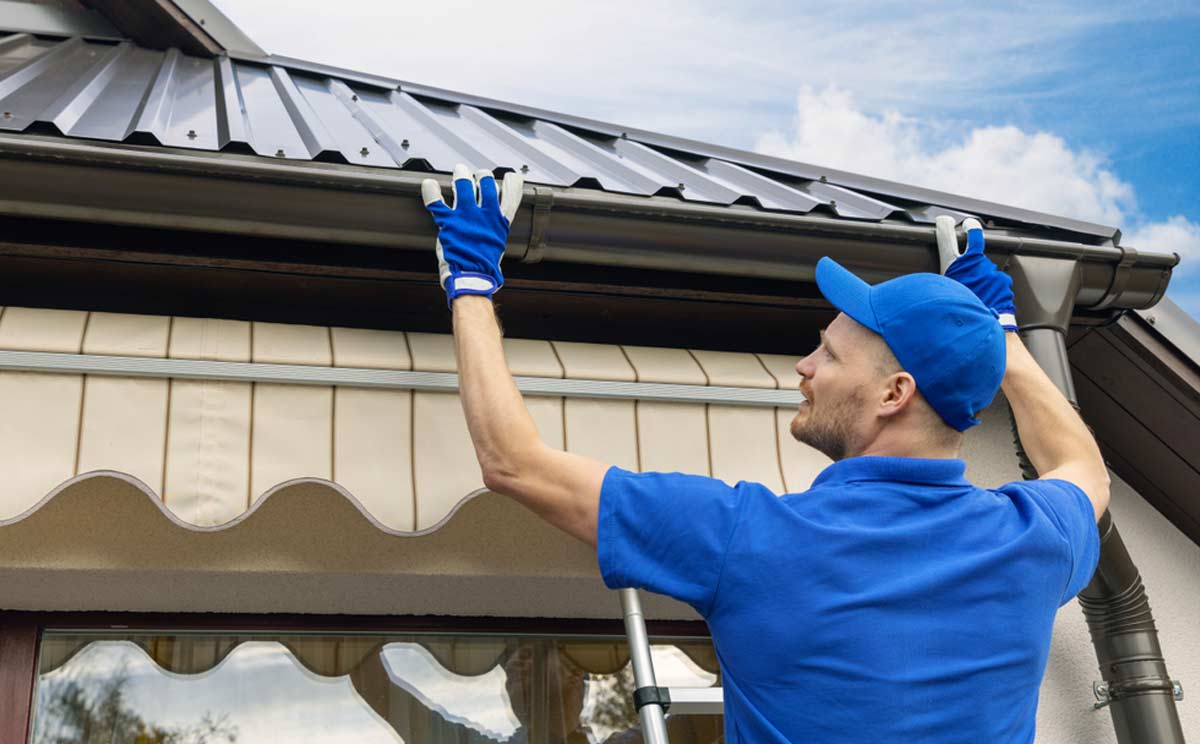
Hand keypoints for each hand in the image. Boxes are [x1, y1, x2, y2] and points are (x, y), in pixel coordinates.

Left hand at [421, 163, 522, 306]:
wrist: (472, 278)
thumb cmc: (484, 268)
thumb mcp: (497, 247)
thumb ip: (495, 232)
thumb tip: (495, 229)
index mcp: (499, 222)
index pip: (511, 196)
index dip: (512, 183)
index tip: (511, 176)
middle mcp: (485, 215)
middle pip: (486, 184)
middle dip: (483, 176)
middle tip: (479, 174)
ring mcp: (466, 217)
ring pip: (464, 186)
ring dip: (461, 176)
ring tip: (460, 171)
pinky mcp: (448, 222)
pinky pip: (437, 202)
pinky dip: (431, 191)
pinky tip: (429, 184)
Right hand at [936, 216, 1017, 330]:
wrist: (987, 327)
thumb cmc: (961, 314)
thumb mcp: (944, 294)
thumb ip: (942, 282)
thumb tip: (935, 281)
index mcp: (954, 265)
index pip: (949, 238)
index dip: (948, 228)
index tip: (951, 222)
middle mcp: (974, 264)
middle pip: (972, 255)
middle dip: (970, 262)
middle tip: (967, 265)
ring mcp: (991, 272)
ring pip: (984, 271)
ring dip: (981, 279)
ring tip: (976, 296)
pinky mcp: (1003, 281)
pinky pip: (995, 282)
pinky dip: (991, 288)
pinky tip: (986, 300)